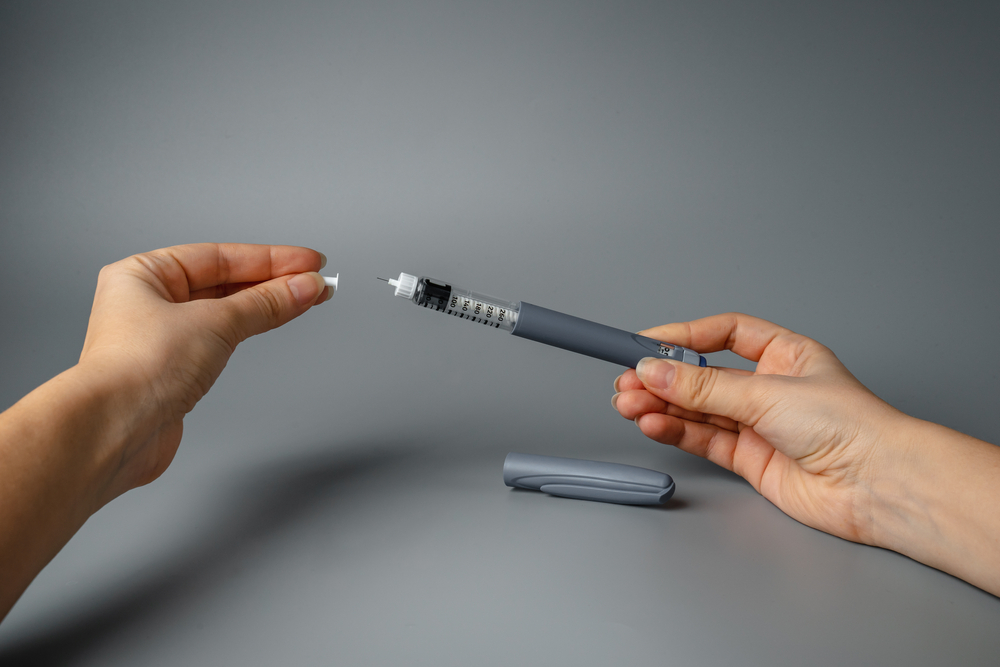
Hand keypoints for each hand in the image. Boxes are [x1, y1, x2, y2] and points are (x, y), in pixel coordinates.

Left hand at [77, 243, 329, 500]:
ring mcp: (162, 338)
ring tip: (308, 299)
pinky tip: (276, 322)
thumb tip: (304, 287)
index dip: (271, 258)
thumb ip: (266, 303)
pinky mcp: (176, 371)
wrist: (117, 430)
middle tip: (317, 283)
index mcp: (143, 275)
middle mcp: (148, 302)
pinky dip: (252, 329)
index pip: (220, 257)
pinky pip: (222, 339)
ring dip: (268, 305)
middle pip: (225, 283)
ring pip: (226, 312)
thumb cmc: (139, 370)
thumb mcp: (215, 322)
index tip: (309, 262)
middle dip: (274, 282)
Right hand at [612, 313, 906, 543]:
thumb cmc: (850, 428)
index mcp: (784, 354)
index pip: (722, 334)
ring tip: (628, 403)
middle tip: (627, 380)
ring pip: (698, 410)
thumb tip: (655, 371)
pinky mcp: (750, 459)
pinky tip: (651, 423)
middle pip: (703, 376)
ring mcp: (758, 425)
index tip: (645, 342)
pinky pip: (703, 439)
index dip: (683, 336)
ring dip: (661, 405)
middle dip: (663, 378)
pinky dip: (675, 431)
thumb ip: (704, 387)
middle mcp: (769, 388)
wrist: (876, 487)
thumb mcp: (766, 394)